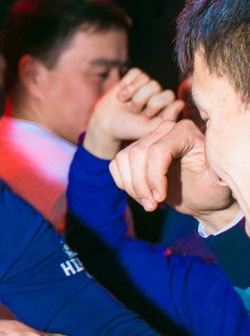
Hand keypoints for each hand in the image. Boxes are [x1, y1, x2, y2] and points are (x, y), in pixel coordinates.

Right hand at [84, 68, 182, 160]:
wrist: (106, 124)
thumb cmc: (128, 129)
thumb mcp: (148, 129)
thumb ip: (167, 118)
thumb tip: (180, 103)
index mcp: (166, 107)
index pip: (168, 95)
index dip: (154, 106)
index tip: (145, 117)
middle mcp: (158, 95)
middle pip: (156, 86)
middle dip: (141, 99)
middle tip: (134, 111)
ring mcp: (146, 85)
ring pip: (145, 79)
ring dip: (131, 92)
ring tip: (126, 103)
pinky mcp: (134, 78)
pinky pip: (135, 73)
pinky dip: (126, 84)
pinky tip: (122, 95)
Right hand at [109, 118, 236, 228]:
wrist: (204, 196)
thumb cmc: (213, 189)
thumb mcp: (218, 181)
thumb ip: (214, 171)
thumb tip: (211, 169)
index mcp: (185, 131)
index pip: (157, 150)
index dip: (154, 177)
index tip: (160, 199)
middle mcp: (165, 129)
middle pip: (137, 154)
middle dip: (140, 185)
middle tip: (152, 206)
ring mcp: (148, 139)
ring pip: (123, 159)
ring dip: (131, 186)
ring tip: (148, 204)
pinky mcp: (136, 152)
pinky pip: (117, 164)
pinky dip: (124, 184)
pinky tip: (140, 195)